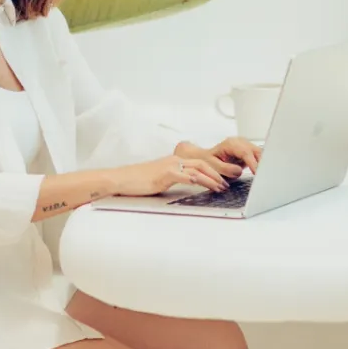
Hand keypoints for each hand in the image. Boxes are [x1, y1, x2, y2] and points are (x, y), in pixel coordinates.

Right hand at [110, 153, 230, 197]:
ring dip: (211, 179)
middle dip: (216, 174)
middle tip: (226, 184)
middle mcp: (174, 160)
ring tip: (220, 188)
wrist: (122, 178)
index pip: (199, 163)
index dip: (212, 170)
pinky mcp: (163, 174)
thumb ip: (174, 178)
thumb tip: (187, 184)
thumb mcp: (160, 178)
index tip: (222, 180)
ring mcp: (169, 166)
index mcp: (174, 161)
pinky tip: (201, 184)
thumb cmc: (138, 180)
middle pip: (202, 164)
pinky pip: (182, 175)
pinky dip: (194, 179)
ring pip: (196, 169)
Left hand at [175, 138, 261, 179]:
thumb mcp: (213, 165)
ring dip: (263, 164)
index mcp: (231, 144)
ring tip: (266, 176)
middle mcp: (240, 142)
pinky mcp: (248, 152)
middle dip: (262, 163)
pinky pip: (258, 157)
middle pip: (256, 151)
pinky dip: (261, 164)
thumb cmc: (207, 161)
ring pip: (260, 153)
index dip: (253, 163)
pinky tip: (263, 173)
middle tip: (266, 176)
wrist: (205, 157)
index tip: (257, 173)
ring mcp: (245, 146)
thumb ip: (225, 168)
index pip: (245, 152)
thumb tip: (239, 171)